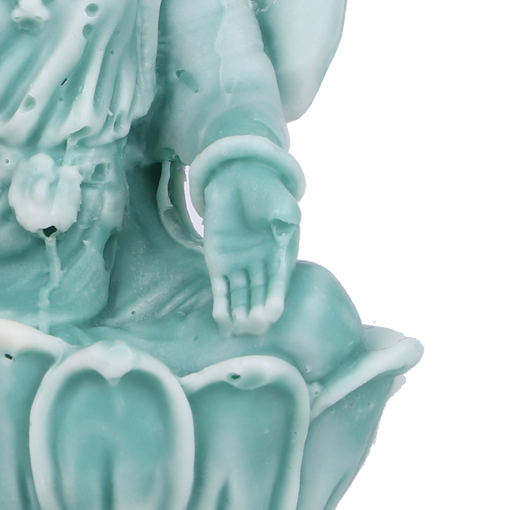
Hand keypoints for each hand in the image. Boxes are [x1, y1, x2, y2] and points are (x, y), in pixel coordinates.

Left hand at [201, 159, 300, 334]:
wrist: (236, 182)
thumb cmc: (263, 192)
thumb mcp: (280, 201)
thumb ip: (286, 213)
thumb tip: (290, 220)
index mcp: (280, 255)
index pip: (279, 280)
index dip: (276, 297)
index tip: (273, 314)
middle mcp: (261, 266)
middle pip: (260, 293)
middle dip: (258, 310)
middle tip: (255, 325)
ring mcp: (239, 267)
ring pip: (241, 295)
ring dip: (240, 312)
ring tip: (239, 327)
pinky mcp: (219, 265)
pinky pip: (220, 289)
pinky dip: (221, 304)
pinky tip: (221, 319)